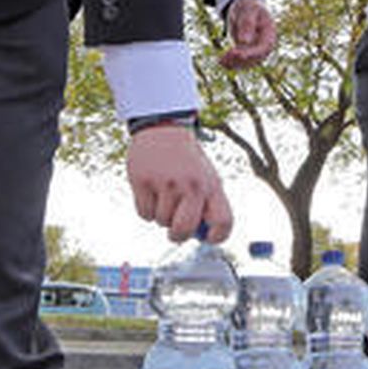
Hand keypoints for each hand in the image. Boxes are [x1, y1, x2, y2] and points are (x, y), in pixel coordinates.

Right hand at [126, 125, 232, 242]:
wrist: (163, 130)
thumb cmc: (186, 161)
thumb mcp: (205, 177)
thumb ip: (207, 205)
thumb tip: (201, 236)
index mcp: (212, 185)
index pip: (223, 221)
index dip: (217, 236)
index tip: (207, 238)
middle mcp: (192, 185)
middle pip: (185, 230)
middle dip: (178, 236)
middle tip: (175, 233)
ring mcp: (167, 183)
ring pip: (162, 222)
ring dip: (160, 216)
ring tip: (163, 196)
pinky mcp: (144, 181)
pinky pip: (144, 214)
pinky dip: (146, 210)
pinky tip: (151, 192)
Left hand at [219, 0, 275, 69]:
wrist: (246, 8)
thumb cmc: (249, 7)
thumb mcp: (249, 11)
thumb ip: (247, 24)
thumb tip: (244, 41)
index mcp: (269, 34)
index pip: (263, 48)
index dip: (252, 53)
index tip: (238, 54)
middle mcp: (264, 45)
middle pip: (255, 58)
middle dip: (241, 59)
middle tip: (226, 56)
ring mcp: (255, 50)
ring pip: (246, 62)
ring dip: (234, 63)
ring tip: (221, 61)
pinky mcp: (245, 52)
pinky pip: (239, 61)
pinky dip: (231, 63)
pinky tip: (221, 62)